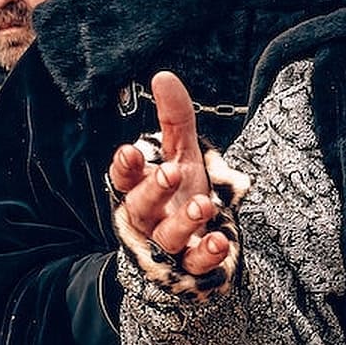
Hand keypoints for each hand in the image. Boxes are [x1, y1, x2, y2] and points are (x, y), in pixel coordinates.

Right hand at [109, 71, 244, 279]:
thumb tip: (163, 76)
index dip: (126, 167)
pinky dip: (207, 254)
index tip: (131, 153)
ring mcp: (168, 247)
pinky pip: (195, 265)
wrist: (193, 248)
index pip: (125, 179)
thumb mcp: (182, 154)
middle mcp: (150, 219)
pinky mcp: (190, 269)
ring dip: (184, 222)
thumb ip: (174, 120)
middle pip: (141, 206)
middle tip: (171, 172)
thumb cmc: (181, 197)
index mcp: (142, 190)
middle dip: (155, 190)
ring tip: (203, 206)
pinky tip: (220, 241)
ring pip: (168, 237)